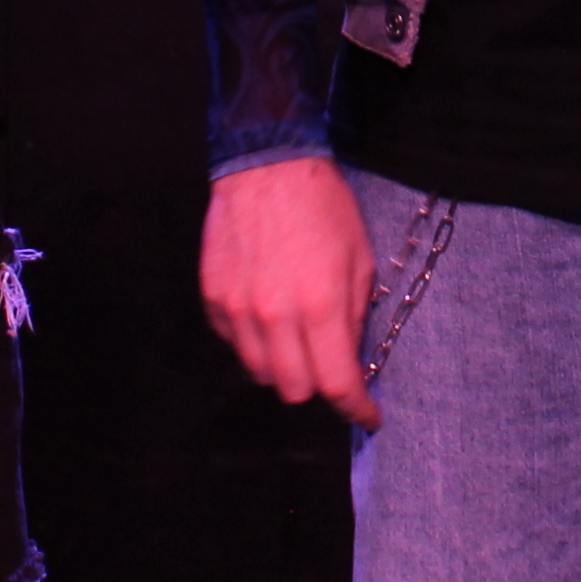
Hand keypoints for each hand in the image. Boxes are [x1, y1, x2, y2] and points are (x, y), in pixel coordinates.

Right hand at [199, 156, 379, 428]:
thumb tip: (350, 357)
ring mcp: (239, 310)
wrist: (267, 166)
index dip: (355, 409)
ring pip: (260, 373)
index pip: (336, 385)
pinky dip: (254, 342)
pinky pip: (235, 344)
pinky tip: (268, 315)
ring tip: (297, 337)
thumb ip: (353, 316)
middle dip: (318, 386)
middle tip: (330, 364)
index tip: (366, 415)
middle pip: (295, 390)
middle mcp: (276, 316)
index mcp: (321, 306)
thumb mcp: (360, 259)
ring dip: (283, 367)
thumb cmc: (322, 207)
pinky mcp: (214, 299)